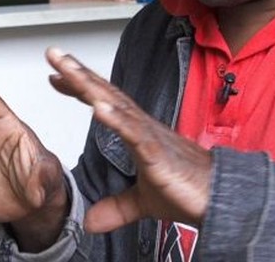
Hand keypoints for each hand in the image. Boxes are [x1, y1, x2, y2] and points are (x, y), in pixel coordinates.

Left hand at [45, 47, 212, 232]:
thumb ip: (117, 207)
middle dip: (78, 73)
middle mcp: (142, 127)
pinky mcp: (159, 153)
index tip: (56, 75)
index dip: (81, 87)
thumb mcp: (144, 202)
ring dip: (91, 87)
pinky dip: (117, 120)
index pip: (105, 103)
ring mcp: (150, 137)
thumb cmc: (188, 190)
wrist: (221, 197)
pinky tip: (99, 108)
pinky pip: (135, 133)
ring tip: (68, 70)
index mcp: (137, 133)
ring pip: (116, 105)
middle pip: (105, 94)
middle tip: (53, 53)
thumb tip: (90, 221)